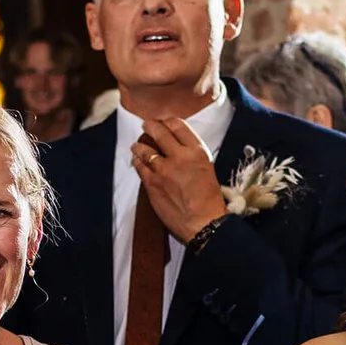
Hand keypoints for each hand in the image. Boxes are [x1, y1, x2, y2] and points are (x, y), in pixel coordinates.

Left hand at [130, 117, 229, 242]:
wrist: (203, 223)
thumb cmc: (209, 201)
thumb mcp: (207, 169)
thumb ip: (191, 157)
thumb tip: (178, 151)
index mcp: (197, 152)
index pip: (179, 126)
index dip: (168, 122)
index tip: (163, 122)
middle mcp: (180, 157)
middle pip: (160, 133)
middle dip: (151, 126)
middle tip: (147, 124)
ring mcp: (163, 170)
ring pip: (146, 150)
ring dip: (140, 145)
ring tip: (137, 145)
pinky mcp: (152, 183)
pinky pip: (140, 167)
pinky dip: (137, 162)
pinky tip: (136, 160)